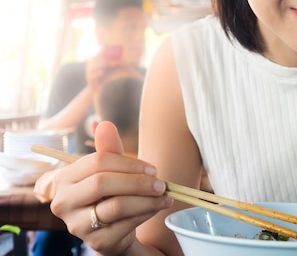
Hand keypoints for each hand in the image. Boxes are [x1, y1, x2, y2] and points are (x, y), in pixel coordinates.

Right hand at [49, 121, 172, 253]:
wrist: (113, 230)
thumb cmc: (111, 193)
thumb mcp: (112, 170)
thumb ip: (109, 149)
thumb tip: (103, 123)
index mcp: (64, 178)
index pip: (97, 162)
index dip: (129, 163)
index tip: (152, 169)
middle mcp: (63, 202)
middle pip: (103, 183)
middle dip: (138, 181)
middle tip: (161, 183)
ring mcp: (77, 225)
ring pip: (117, 206)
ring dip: (147, 199)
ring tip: (165, 196)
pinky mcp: (95, 242)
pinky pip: (126, 224)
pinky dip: (146, 213)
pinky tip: (157, 207)